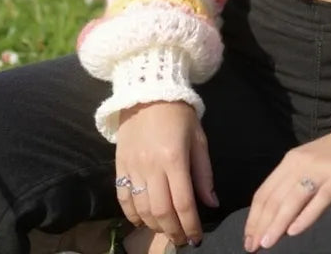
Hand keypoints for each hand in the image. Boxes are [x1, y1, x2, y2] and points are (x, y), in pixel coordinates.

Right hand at [114, 101, 218, 247]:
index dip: (190, 225)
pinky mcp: (119, 165)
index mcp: (174, 158)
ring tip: (166, 230)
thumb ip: (204, 173)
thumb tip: (211, 204)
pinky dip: (132, 215)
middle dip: (173, 231)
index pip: (183, 202)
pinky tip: (142, 221)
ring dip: (154, 226)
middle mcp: (151, 166)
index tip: (197, 237)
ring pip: (141, 209)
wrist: (148, 91)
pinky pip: (122, 198)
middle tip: (182, 239)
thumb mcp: (198, 139)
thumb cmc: (179, 114)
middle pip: (161, 211)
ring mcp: (132, 166)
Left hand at [243, 129, 330, 250]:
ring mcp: (321, 169)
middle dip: (261, 224)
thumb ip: (294, 184)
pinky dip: (306, 216)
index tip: (247, 238)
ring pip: (292, 199)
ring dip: (277, 223)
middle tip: (251, 247)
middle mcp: (301, 163)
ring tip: (266, 243)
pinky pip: (320, 198)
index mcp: (291, 160)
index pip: (265, 192)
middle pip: (275, 198)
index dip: (254, 217)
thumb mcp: (311, 165)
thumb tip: (274, 215)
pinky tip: (294, 231)